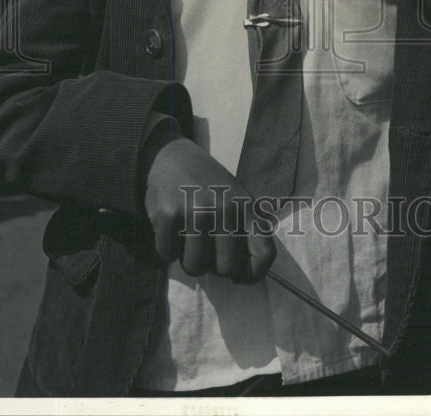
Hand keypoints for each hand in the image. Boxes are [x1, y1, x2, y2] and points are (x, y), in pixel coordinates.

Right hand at [144, 136, 275, 282]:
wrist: (172, 155)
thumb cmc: (208, 185)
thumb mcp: (236, 199)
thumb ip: (246, 230)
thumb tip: (245, 274)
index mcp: (246, 206)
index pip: (264, 254)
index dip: (252, 275)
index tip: (238, 275)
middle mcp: (225, 209)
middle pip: (226, 269)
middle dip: (213, 266)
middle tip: (206, 246)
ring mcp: (196, 212)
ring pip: (195, 267)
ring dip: (188, 259)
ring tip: (188, 236)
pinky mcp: (168, 215)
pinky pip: (167, 255)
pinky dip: (166, 248)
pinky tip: (171, 227)